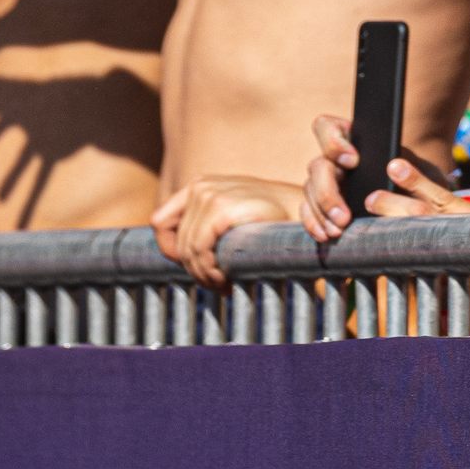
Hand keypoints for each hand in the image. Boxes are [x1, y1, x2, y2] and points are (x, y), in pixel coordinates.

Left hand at [150, 173, 301, 287]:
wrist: (309, 213)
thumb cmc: (271, 222)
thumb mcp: (231, 217)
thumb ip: (204, 227)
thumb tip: (175, 257)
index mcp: (199, 185)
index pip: (160, 223)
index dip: (172, 250)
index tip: (197, 265)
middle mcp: (201, 186)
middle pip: (175, 242)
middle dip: (194, 270)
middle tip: (217, 283)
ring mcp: (210, 195)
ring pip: (187, 250)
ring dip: (204, 275)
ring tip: (224, 283)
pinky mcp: (222, 209)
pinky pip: (200, 251)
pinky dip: (211, 271)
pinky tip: (228, 278)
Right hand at [300, 112, 469, 242]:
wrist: (417, 207)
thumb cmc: (418, 183)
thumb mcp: (420, 172)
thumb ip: (410, 170)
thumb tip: (395, 167)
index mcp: (353, 140)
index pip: (328, 127)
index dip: (333, 141)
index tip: (353, 161)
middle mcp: (336, 159)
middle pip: (317, 166)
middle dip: (327, 193)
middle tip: (344, 216)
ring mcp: (328, 182)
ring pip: (310, 190)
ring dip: (322, 212)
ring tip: (339, 230)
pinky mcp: (323, 205)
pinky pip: (308, 210)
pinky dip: (314, 223)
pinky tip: (326, 236)